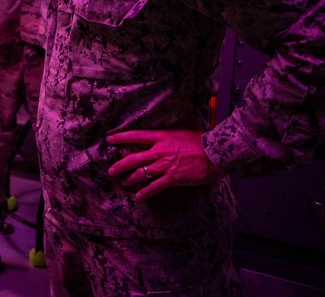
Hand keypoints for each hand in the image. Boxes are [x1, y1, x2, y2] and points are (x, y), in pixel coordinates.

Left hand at [107, 129, 222, 199]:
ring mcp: (165, 166)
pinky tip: (139, 196)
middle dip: (120, 165)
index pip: (136, 136)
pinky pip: (155, 186)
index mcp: (161, 137)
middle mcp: (159, 151)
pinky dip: (146, 192)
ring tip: (123, 183)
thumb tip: (164, 128)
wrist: (214, 154)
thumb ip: (169, 132)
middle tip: (111, 171)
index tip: (110, 139)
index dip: (121, 137)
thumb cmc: (201, 140)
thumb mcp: (182, 130)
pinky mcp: (172, 178)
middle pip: (134, 158)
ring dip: (130, 179)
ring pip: (142, 173)